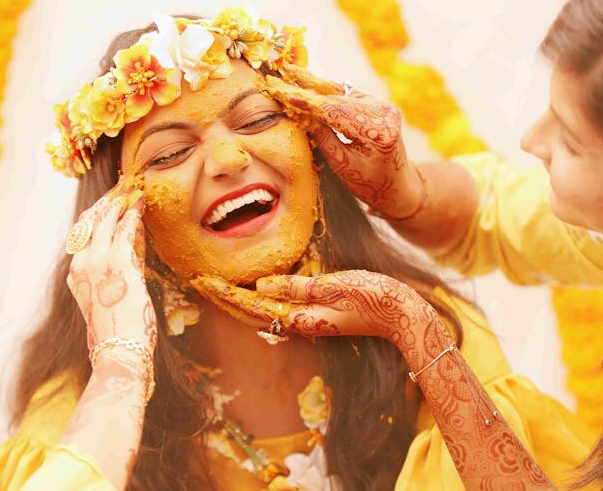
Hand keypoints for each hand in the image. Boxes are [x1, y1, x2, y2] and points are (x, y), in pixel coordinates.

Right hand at [66, 180, 156, 356]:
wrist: (118, 351)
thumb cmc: (118, 332)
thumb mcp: (107, 300)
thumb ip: (113, 275)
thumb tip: (129, 250)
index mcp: (76, 275)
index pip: (83, 234)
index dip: (97, 215)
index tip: (108, 201)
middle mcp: (81, 265)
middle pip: (91, 222)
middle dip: (107, 202)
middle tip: (121, 186)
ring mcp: (97, 263)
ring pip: (106, 221)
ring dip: (120, 202)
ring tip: (131, 190)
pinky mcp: (118, 263)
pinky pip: (124, 230)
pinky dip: (132, 215)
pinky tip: (140, 205)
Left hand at [192, 270, 437, 348]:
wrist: (404, 316)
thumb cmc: (373, 297)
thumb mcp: (334, 286)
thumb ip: (296, 287)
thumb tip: (260, 286)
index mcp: (299, 318)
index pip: (250, 306)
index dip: (224, 293)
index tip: (200, 279)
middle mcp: (299, 323)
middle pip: (250, 313)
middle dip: (224, 297)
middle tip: (199, 280)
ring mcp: (309, 320)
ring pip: (262, 312)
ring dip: (239, 299)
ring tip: (219, 284)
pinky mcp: (319, 314)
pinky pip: (279, 308)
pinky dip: (260, 299)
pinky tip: (256, 290)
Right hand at [263, 65, 424, 218]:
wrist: (399, 184)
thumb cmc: (371, 184)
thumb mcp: (344, 167)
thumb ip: (325, 140)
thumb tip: (303, 116)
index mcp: (377, 131)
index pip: (335, 111)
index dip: (307, 101)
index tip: (284, 93)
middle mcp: (383, 112)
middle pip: (337, 97)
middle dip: (307, 88)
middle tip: (282, 74)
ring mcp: (382, 105)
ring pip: (341, 92)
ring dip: (315, 84)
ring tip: (291, 73)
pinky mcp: (377, 104)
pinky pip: (347, 95)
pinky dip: (326, 92)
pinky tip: (307, 81)